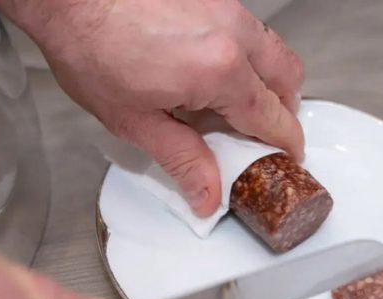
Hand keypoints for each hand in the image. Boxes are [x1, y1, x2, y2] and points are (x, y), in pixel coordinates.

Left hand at [0, 0, 303, 216]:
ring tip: (238, 105)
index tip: (289, 157)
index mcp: (220, 71)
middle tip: (264, 134)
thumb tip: (209, 196)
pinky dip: (249, 58)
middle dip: (285, 111)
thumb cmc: (93, 51)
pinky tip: (217, 72)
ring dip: (269, 82)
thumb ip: (184, 161)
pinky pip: (251, 32)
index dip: (286, 143)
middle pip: (289, 78)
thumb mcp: (137, 122)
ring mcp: (227, 8)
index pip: (273, 117)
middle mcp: (234, 34)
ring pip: (274, 50)